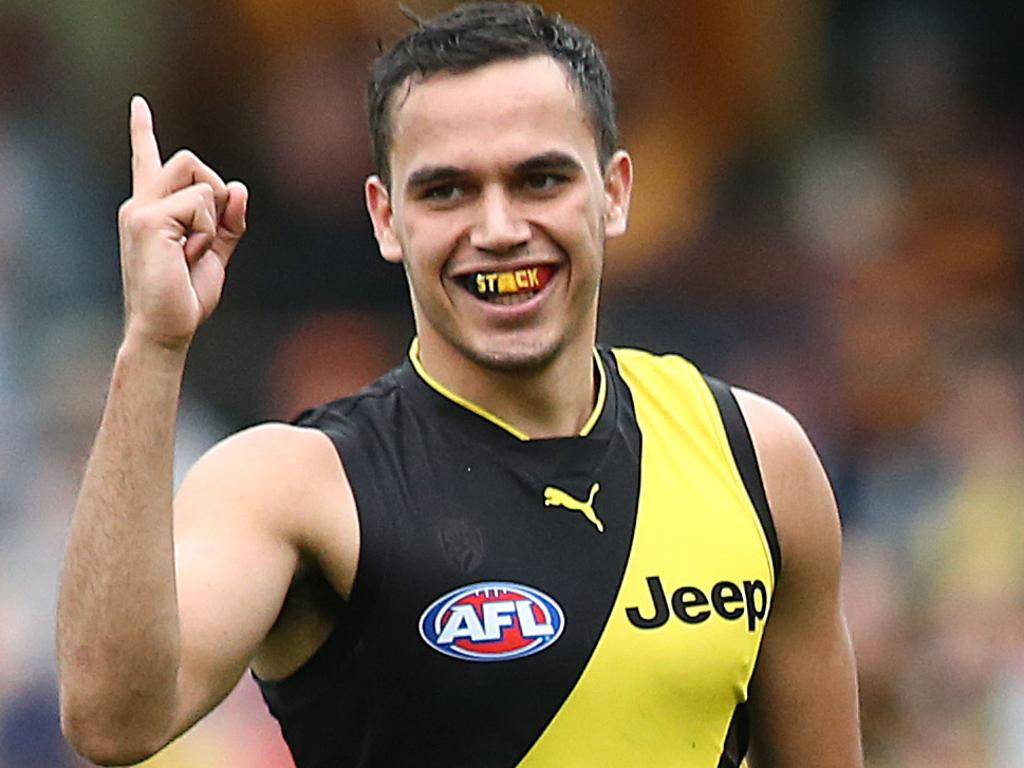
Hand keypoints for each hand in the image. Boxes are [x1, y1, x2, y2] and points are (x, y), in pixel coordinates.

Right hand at [117, 95, 247, 349]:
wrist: (167, 328)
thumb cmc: (186, 296)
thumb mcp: (216, 253)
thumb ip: (230, 221)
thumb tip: (240, 188)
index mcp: (153, 209)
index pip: (148, 161)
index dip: (142, 131)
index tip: (138, 104)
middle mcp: (141, 203)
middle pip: (191, 161)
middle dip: (216, 191)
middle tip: (207, 236)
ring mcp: (140, 209)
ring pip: (202, 182)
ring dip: (214, 220)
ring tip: (192, 252)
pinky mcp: (148, 219)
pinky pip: (203, 205)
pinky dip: (208, 232)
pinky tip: (187, 256)